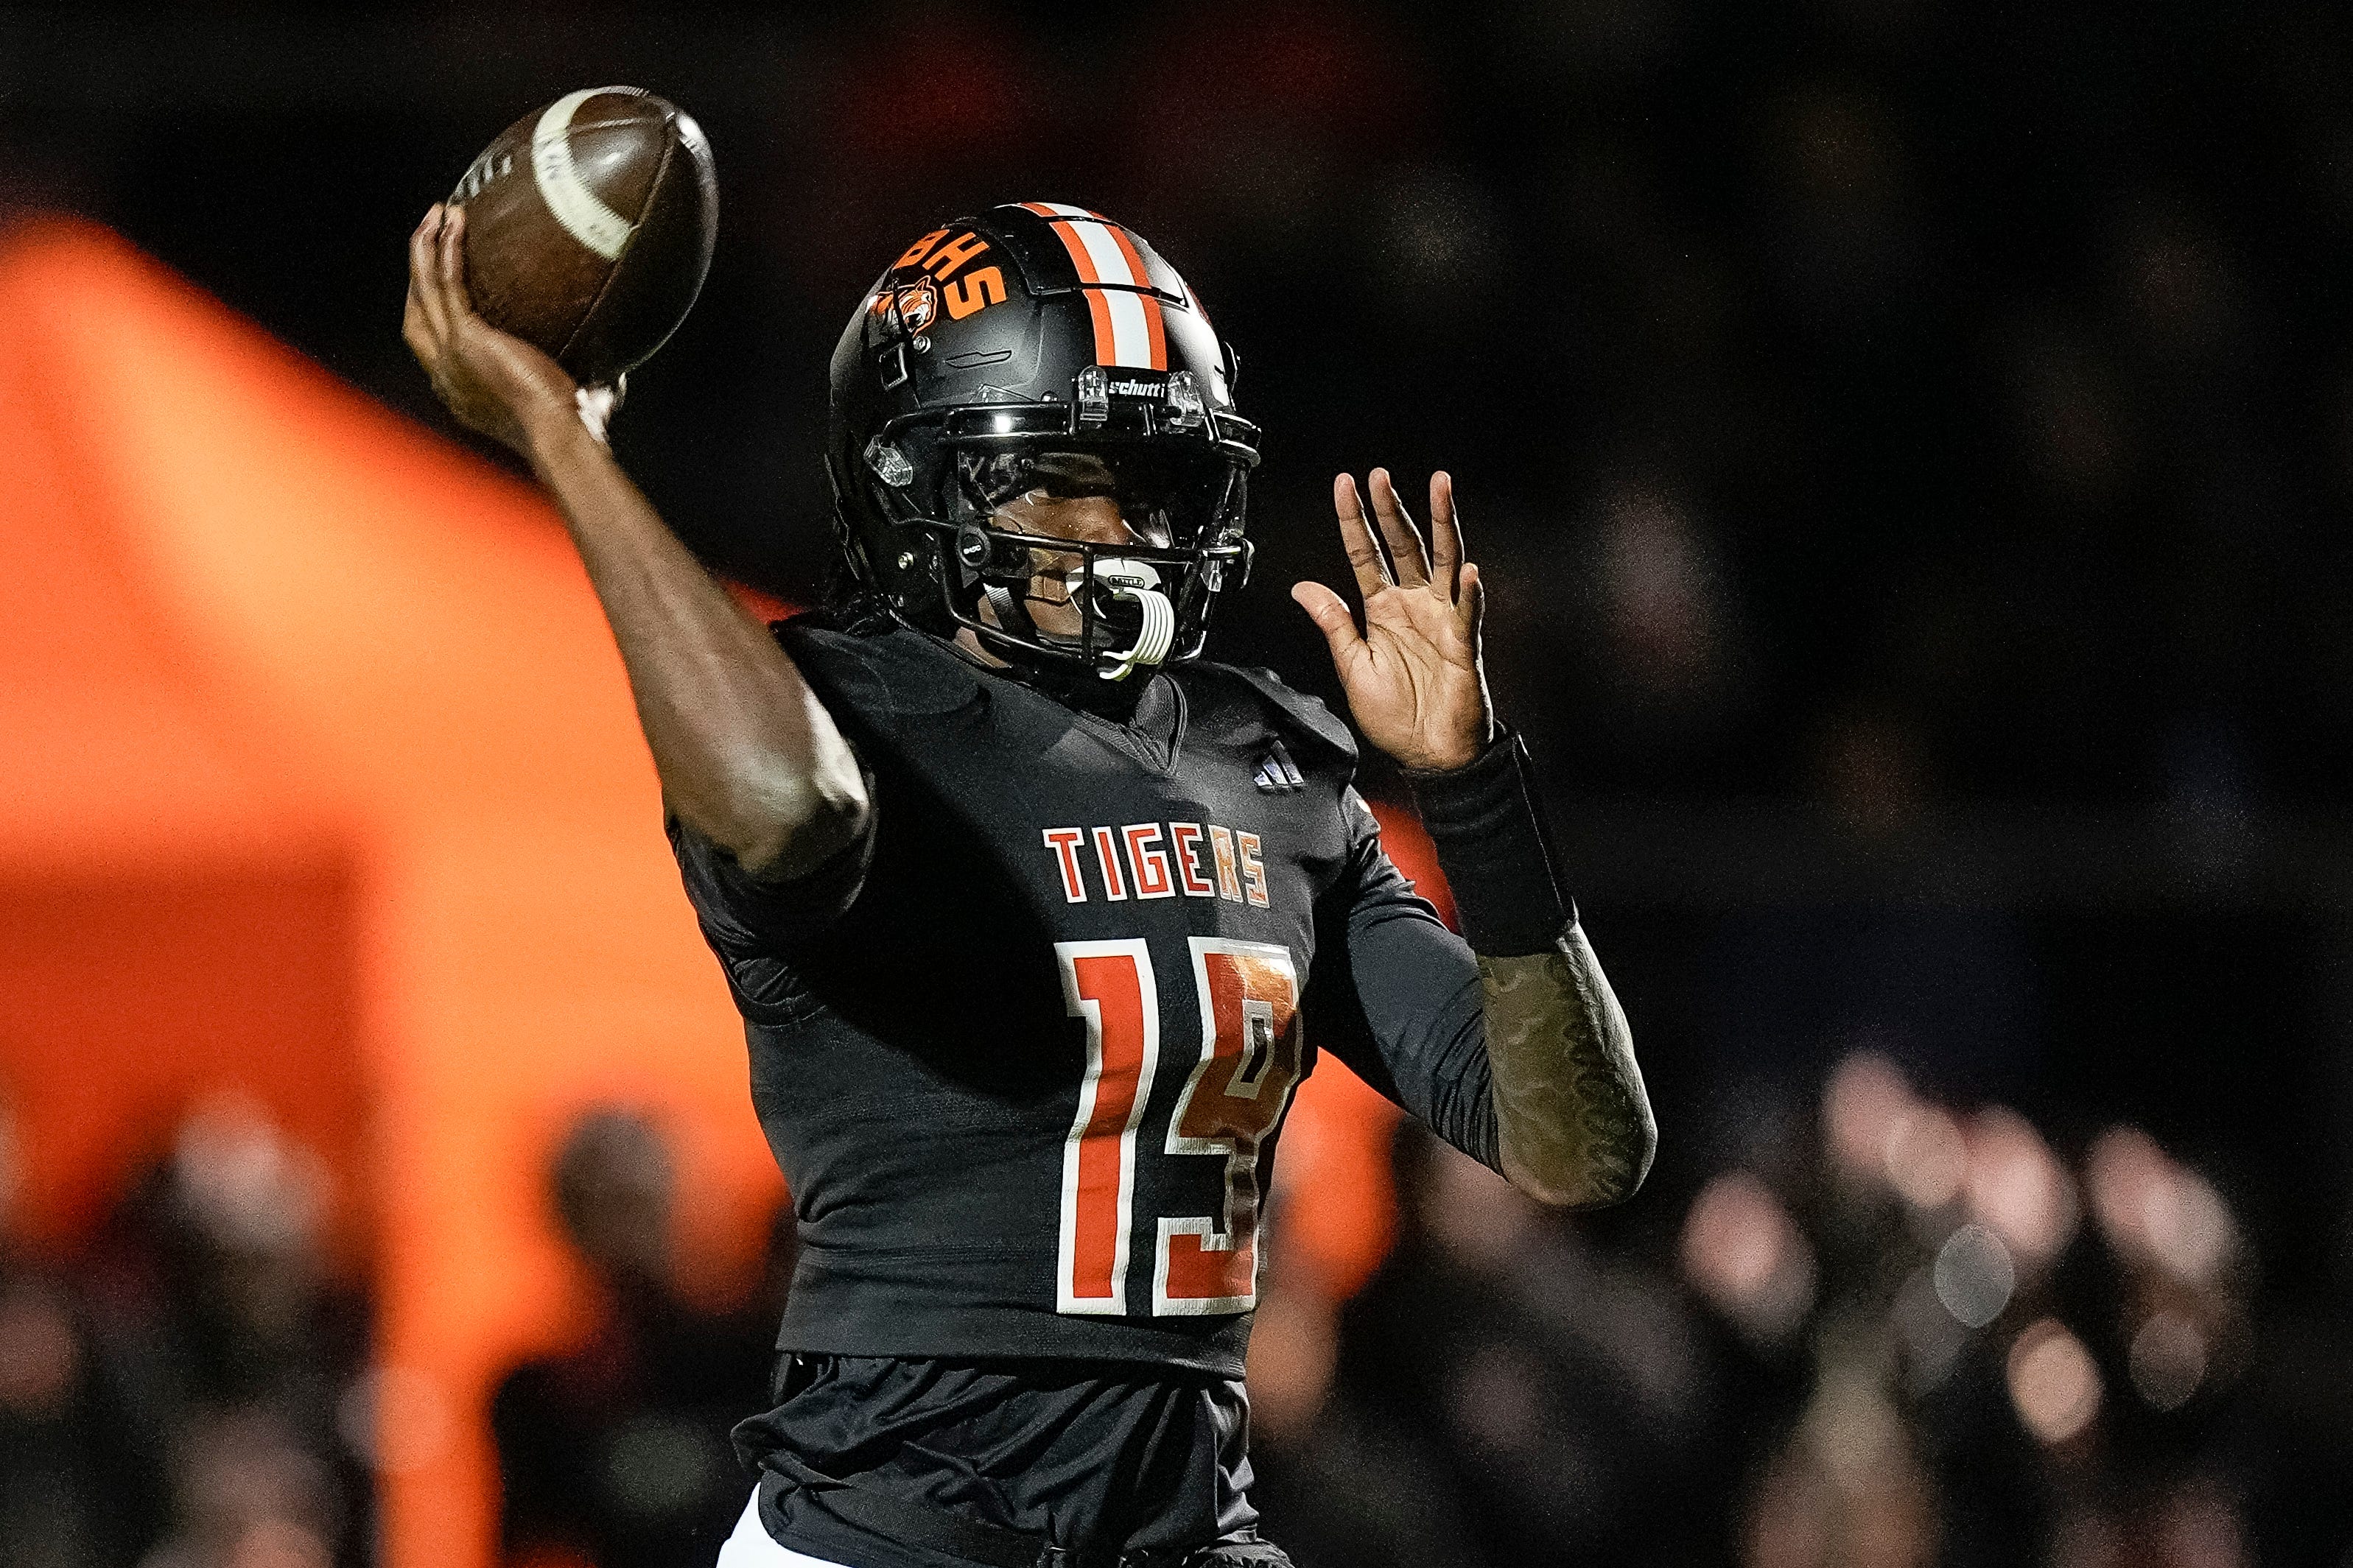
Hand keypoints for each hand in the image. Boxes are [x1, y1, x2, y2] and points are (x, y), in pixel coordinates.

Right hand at [401, 204, 581, 455]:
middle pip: (415, 311)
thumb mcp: (567, 406)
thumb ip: (580, 390)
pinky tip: (454, 222)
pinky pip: (448, 283)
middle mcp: (445, 374)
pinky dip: (447, 250)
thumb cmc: (571, 431)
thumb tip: (612, 384)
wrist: (560, 438)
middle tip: (429, 235)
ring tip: (435, 215)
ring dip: (423, 249)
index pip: (433, 343)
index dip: (430, 309)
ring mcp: (450, 355)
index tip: (440, 282)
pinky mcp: (466, 339)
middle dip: (417, 271)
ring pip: (423, 290)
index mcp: (461, 390)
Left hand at [1293, 469, 1495, 772]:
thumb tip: (1303, 587)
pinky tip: (1469, 572)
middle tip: (1380, 475)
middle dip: (1392, 508)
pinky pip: (1467, 612)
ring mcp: (1441, 619)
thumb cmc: (1396, 714)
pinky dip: (1469, 592)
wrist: (1428, 753)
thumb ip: (1333, 622)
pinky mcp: (1463, 643)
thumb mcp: (1352, 665)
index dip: (1354, 520)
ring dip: (1443, 523)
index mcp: (1382, 610)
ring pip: (1445, 560)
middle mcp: (1413, 605)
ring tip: (1440, 487)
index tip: (1344, 486)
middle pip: (1403, 545)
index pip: (1365, 553)